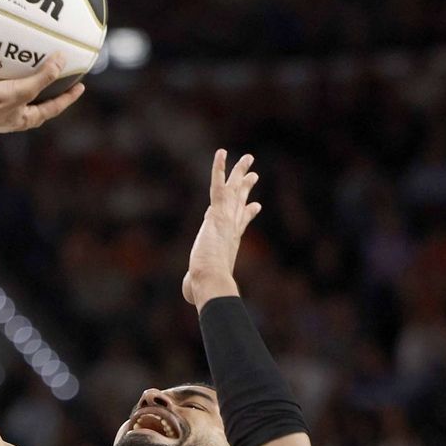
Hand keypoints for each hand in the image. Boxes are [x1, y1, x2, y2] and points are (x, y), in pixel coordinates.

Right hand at [0, 55, 83, 135]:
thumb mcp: (22, 90)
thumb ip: (43, 76)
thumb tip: (62, 59)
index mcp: (26, 119)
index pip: (54, 108)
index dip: (68, 97)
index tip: (80, 86)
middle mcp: (14, 117)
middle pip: (38, 104)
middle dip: (49, 92)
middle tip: (60, 78)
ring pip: (19, 96)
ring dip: (27, 83)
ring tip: (32, 68)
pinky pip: (0, 87)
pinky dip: (5, 76)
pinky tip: (0, 62)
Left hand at [183, 149, 261, 306]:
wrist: (211, 280)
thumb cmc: (204, 287)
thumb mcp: (197, 285)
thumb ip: (193, 285)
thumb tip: (190, 292)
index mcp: (229, 242)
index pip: (241, 222)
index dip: (248, 212)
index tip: (256, 205)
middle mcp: (231, 227)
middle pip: (241, 202)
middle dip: (246, 187)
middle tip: (253, 174)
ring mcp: (226, 219)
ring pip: (234, 190)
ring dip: (240, 172)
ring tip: (247, 157)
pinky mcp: (217, 213)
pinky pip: (218, 185)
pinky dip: (219, 168)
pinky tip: (222, 152)